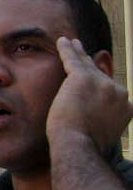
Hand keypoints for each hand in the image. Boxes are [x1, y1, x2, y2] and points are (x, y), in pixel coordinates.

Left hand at [47, 37, 132, 153]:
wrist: (79, 146)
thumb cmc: (86, 148)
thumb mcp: (105, 135)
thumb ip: (107, 124)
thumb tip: (101, 130)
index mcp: (126, 107)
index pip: (111, 90)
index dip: (101, 84)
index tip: (95, 79)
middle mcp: (118, 92)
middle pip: (100, 75)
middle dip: (91, 65)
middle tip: (84, 55)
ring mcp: (102, 84)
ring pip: (87, 64)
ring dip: (79, 52)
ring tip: (73, 43)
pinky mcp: (82, 78)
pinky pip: (72, 59)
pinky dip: (67, 49)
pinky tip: (62, 41)